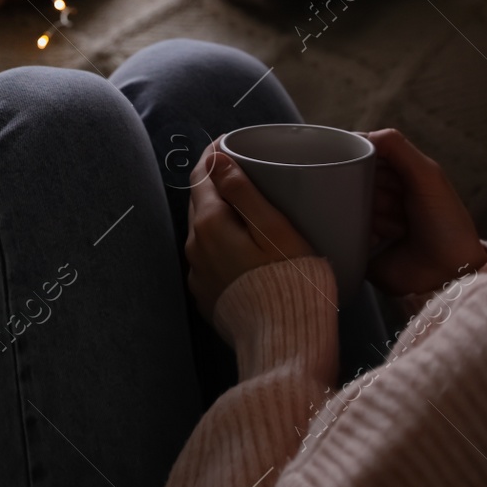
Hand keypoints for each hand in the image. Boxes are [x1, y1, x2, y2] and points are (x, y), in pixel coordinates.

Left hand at [185, 141, 313, 323]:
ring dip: (219, 211)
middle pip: (201, 199)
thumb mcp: (275, 229)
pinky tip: (244, 243)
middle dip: (218, 178)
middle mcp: (196, 247)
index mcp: (211, 224)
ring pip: (203, 228)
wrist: (285, 346)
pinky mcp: (207, 295)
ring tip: (248, 204)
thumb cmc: (290, 282)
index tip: (232, 140)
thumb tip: (217, 158)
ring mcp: (199, 273)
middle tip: (246, 166)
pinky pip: (209, 256)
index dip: (216, 152)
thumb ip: (243, 192)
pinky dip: (222, 240)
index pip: (203, 173)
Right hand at [364, 129, 486, 296]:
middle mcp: (384, 195)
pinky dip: (360, 232)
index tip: (359, 160)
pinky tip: (382, 241)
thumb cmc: (446, 224)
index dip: (363, 156)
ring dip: (373, 214)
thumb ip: (398, 148)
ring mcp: (371, 220)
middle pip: (356, 177)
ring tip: (398, 229)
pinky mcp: (359, 243)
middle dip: (372, 189)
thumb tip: (361, 134)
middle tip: (395, 203)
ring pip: (350, 203)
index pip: (367, 154)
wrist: (447, 275)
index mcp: (400, 176)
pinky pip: (343, 229)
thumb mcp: (428, 176)